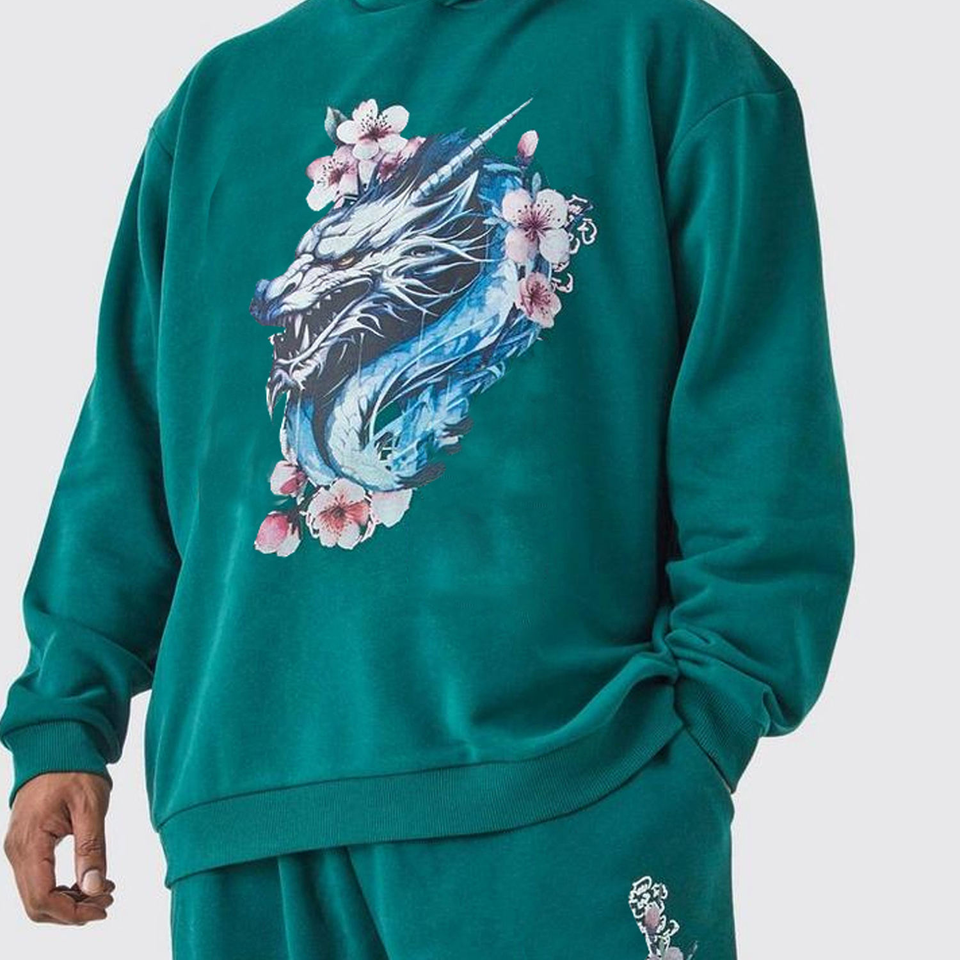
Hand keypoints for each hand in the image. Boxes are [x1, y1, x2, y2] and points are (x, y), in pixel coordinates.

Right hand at [4, 772, 115, 923]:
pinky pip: (38, 879)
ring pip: (36, 895)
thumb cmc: (74, 770)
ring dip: (68, 901)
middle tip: (106, 901)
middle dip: (72, 911)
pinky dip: (61, 888)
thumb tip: (94, 888)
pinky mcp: (26, 845)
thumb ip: (91, 848)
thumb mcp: (90, 805)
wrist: (56, 746)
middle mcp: (17, 851)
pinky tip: (87, 880)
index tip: (103, 907)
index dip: (72, 912)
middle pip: (36, 904)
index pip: (42, 898)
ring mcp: (19, 849)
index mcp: (30, 842)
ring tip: (102, 890)